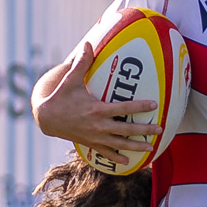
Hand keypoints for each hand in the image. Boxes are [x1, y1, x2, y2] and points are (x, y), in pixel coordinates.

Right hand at [34, 41, 162, 161]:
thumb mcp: (71, 80)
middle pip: (126, 130)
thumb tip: (88, 44)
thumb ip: (82, 63)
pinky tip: (127, 162)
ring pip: (119, 145)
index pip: (123, 109)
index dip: (140, 107)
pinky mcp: (90, 144)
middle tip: (160, 130)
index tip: (154, 105)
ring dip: (136, 147)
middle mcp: (98, 126)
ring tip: (150, 148)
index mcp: (96, 110)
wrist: (46, 119)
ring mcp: (95, 137)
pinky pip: (106, 153)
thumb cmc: (61, 97)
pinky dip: (116, 158)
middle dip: (144, 130)